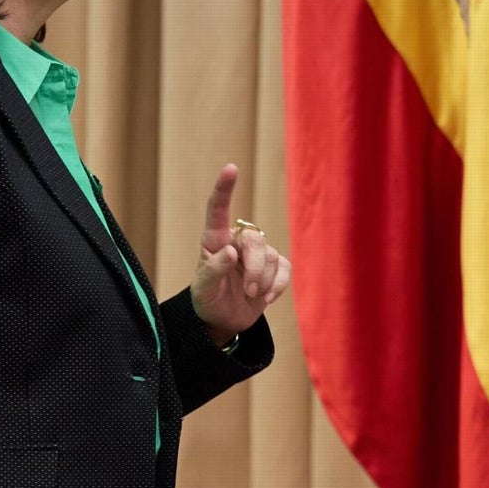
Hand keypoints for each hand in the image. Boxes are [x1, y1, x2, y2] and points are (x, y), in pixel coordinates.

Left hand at [190, 163, 291, 345]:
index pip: (218, 210)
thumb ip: (213, 270)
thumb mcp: (203, 289)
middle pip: (254, 239)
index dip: (224, 188)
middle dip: (254, 267)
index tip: (230, 168)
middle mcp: (237, 241)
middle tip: (248, 290)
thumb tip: (231, 252)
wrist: (224, 320)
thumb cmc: (208, 299)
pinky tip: (265, 298)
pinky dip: (278, 286)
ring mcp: (258, 254)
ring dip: (263, 281)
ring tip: (251, 295)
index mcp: (215, 240)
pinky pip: (285, 269)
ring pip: (271, 256)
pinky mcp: (274, 268)